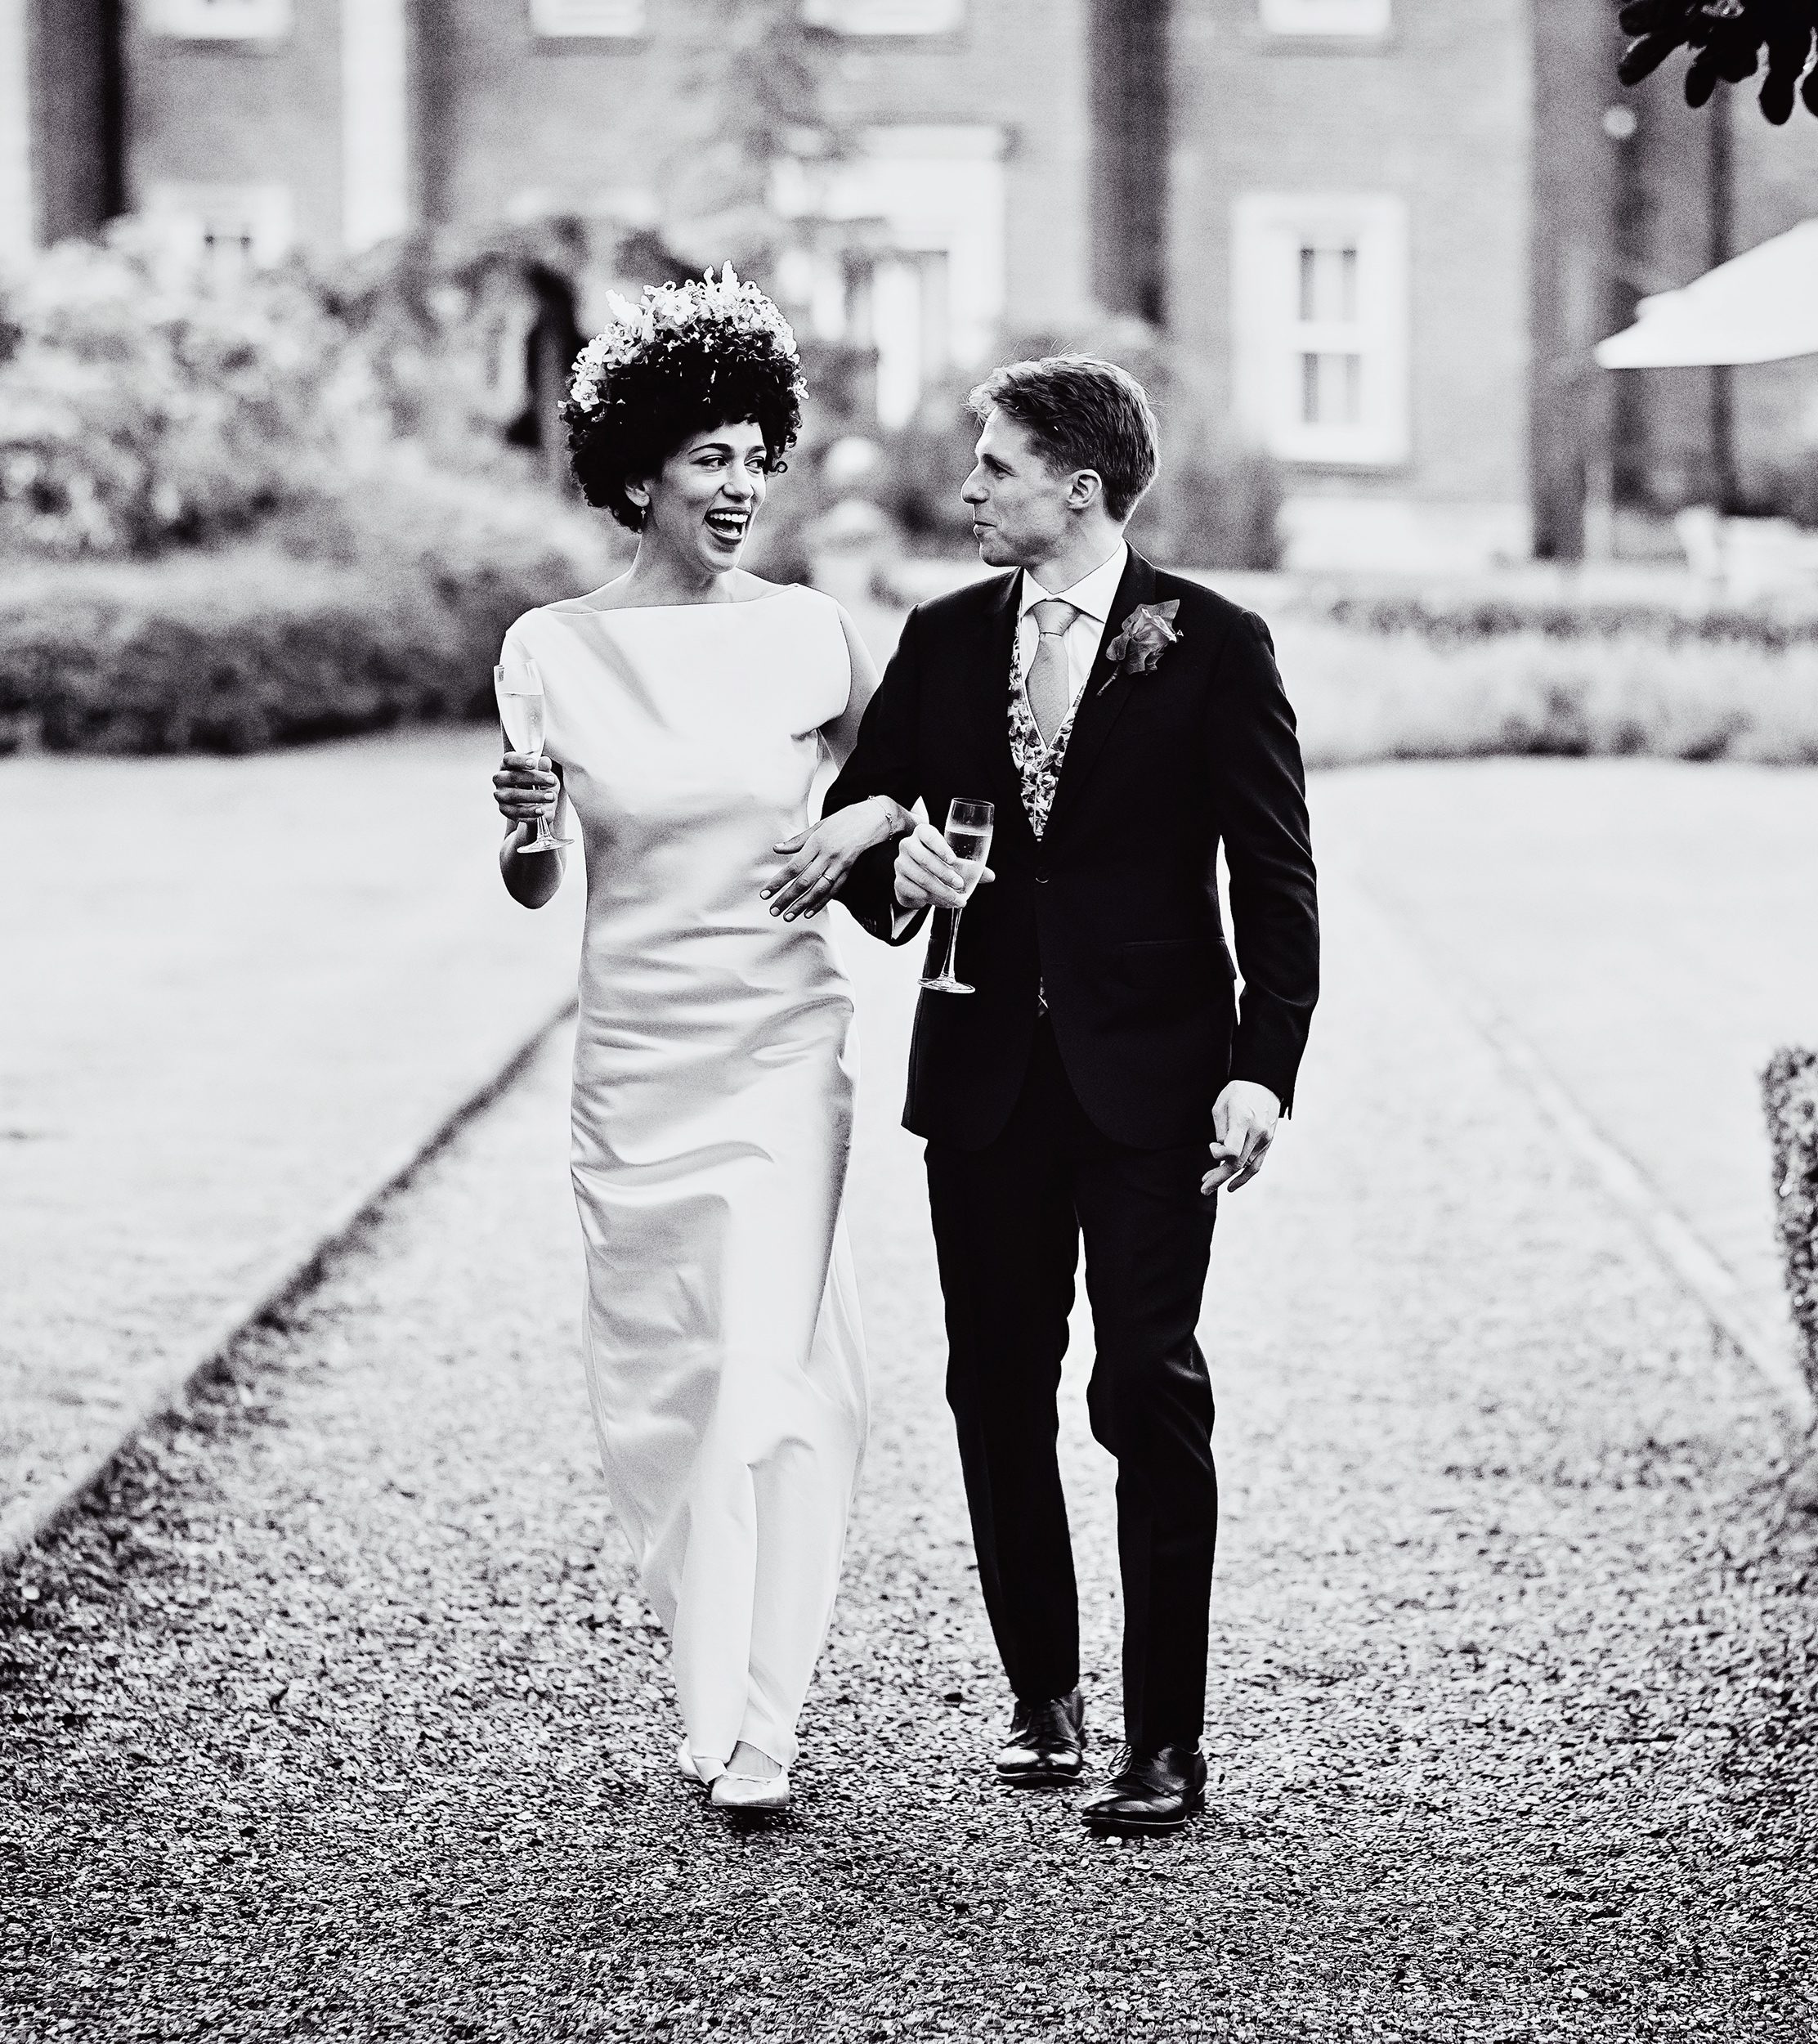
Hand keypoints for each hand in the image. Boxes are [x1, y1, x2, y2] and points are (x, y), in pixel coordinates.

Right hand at [493, 751, 557, 825]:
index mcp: (507, 765)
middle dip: (535, 779)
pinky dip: (530, 811)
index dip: (520, 760)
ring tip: (551, 797)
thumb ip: (544, 768)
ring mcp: (501, 795)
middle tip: (552, 781)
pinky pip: (515, 812)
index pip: (509, 759)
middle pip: (513, 777)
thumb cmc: (537, 783)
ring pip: (514, 795)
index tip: (534, 763)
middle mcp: (500, 779)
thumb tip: (545, 760)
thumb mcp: (543, 775)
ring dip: (534, 796)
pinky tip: (542, 810)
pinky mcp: (505, 810)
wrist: (534, 804)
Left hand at [764, 798, 905, 920]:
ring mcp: (839, 865)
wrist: (873, 819)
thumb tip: (777, 848)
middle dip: (787, 898)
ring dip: (802, 905)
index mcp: (817, 843)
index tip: (766, 893)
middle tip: (774, 911)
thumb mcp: (819, 825)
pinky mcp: (848, 871)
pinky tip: (810, 911)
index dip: (778, 882)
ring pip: (819, 890)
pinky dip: (821, 902)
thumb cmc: (844, 819)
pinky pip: (834, 890)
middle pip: (804, 882)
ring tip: (789, 916)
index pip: (793, 867)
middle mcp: (828, 856)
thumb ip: (798, 840)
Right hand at [893, 820, 993, 912]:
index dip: (941, 848)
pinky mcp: (898, 882)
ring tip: (957, 900)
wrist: (916, 879)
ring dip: (942, 891)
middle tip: (960, 885)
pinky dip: (932, 900)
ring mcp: (901, 864)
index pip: (929, 836)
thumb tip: (991, 876)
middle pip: (925, 859)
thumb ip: (971, 868)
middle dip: (945, 874)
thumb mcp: (953, 862)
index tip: (954, 860)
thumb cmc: (938, 864)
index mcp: (923, 833)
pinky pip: (916, 892)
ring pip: (922, 878)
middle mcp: (908, 845)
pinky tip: (944, 903)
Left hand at [1202, 1080, 1279, 1194]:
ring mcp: (1265, 1139)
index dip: (1218, 1154)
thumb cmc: (1238, 1092)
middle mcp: (1257, 1132)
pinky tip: (1232, 1186)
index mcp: (1244, 1120)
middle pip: (1237, 1163)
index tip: (1211, 1147)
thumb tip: (1219, 1152)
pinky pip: (1257, 1165)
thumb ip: (1220, 1131)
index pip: (1232, 1149)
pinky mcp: (1268, 1142)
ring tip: (1210, 1186)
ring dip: (1227, 1178)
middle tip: (1203, 1188)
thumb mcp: (1221, 1105)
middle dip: (1218, 1177)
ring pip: (1246, 1167)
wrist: (1263, 1083)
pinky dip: (1244, 1177)